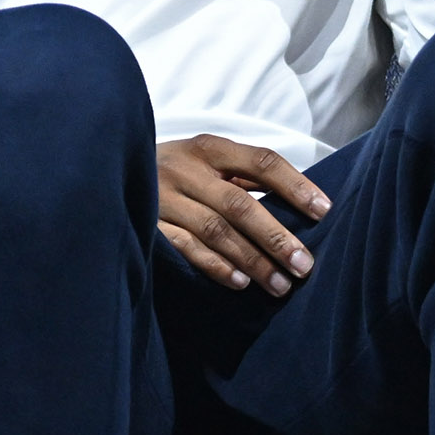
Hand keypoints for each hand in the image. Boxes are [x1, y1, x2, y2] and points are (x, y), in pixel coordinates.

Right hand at [157, 136, 329, 297]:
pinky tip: (240, 283)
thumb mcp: (207, 162)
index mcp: (209, 149)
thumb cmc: (177, 171)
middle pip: (240, 205)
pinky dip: (215, 266)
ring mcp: (163, 198)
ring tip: (280, 285)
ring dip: (252, 261)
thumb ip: (245, 177)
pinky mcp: (146, 225)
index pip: (262, 161)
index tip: (325, 211)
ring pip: (216, 231)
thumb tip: (301, 205)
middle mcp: (185, 170)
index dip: (295, 185)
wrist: (109, 170)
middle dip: (277, 238)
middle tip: (305, 265)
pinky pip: (185, 249)